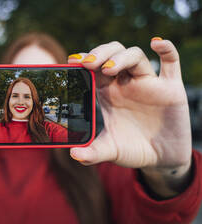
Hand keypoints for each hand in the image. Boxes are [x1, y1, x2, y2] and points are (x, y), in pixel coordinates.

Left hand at [69, 38, 191, 171]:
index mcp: (108, 93)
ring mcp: (148, 84)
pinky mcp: (170, 88)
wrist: (162, 159)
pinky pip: (172, 63)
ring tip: (109, 69)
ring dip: (121, 57)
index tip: (72, 61)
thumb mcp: (111, 151)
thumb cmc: (133, 150)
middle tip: (88, 63)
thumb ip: (92, 153)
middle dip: (100, 54)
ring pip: (135, 56)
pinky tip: (156, 43)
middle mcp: (126, 84)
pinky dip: (167, 49)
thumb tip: (73, 154)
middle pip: (112, 55)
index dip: (84, 62)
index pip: (94, 70)